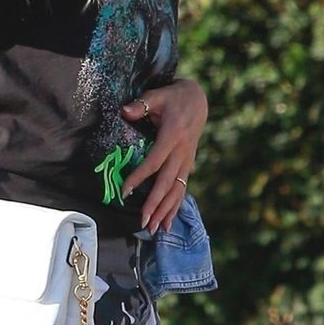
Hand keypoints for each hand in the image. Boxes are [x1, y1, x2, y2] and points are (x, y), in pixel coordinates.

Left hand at [120, 77, 207, 232]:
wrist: (198, 100)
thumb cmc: (173, 97)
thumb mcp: (157, 95)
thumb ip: (141, 104)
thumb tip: (124, 111)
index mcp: (173, 136)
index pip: (154, 161)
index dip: (139, 177)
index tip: (126, 190)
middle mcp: (182, 152)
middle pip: (167, 182)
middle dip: (155, 204)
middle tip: (143, 221)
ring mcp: (187, 161)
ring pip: (176, 190)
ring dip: (165, 211)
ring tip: (154, 229)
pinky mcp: (188, 165)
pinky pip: (181, 189)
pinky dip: (175, 207)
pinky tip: (167, 224)